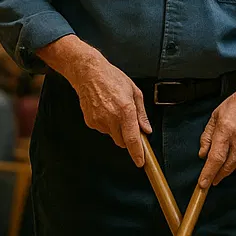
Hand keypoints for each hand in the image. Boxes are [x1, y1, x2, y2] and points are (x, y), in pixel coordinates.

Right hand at [64, 46, 150, 166]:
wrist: (88, 73)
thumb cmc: (112, 78)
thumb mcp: (134, 92)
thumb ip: (142, 114)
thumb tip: (146, 130)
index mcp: (125, 110)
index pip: (132, 139)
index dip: (137, 153)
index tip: (141, 162)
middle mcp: (112, 118)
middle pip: (122, 141)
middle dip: (127, 137)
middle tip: (128, 123)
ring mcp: (99, 121)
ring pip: (112, 135)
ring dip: (116, 128)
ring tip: (114, 109)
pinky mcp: (90, 122)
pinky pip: (103, 129)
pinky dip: (106, 124)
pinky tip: (105, 109)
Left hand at [198, 69, 235, 188]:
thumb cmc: (235, 106)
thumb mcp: (214, 117)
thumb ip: (207, 137)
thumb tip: (203, 154)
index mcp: (225, 130)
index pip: (215, 158)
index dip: (208, 173)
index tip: (203, 184)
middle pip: (226, 166)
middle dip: (216, 176)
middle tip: (209, 181)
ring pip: (235, 166)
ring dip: (226, 170)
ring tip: (219, 170)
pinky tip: (231, 161)